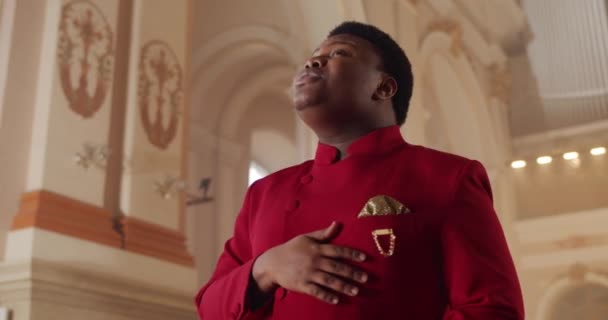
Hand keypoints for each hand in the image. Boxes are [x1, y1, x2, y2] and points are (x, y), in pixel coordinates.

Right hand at [252, 222, 367, 303]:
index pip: (337, 250)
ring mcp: (308, 274)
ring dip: (343, 286)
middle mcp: (314, 261)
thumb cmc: (292, 249)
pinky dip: (326, 296)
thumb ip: (323, 234)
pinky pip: (316, 291)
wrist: (272, 263)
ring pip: (329, 280)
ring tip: (356, 291)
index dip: (351, 254)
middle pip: (336, 267)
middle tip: (366, 278)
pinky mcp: (302, 285)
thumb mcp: (306, 238)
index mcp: (316, 248)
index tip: (364, 258)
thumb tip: (337, 223)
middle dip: (352, 273)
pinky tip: (336, 300)